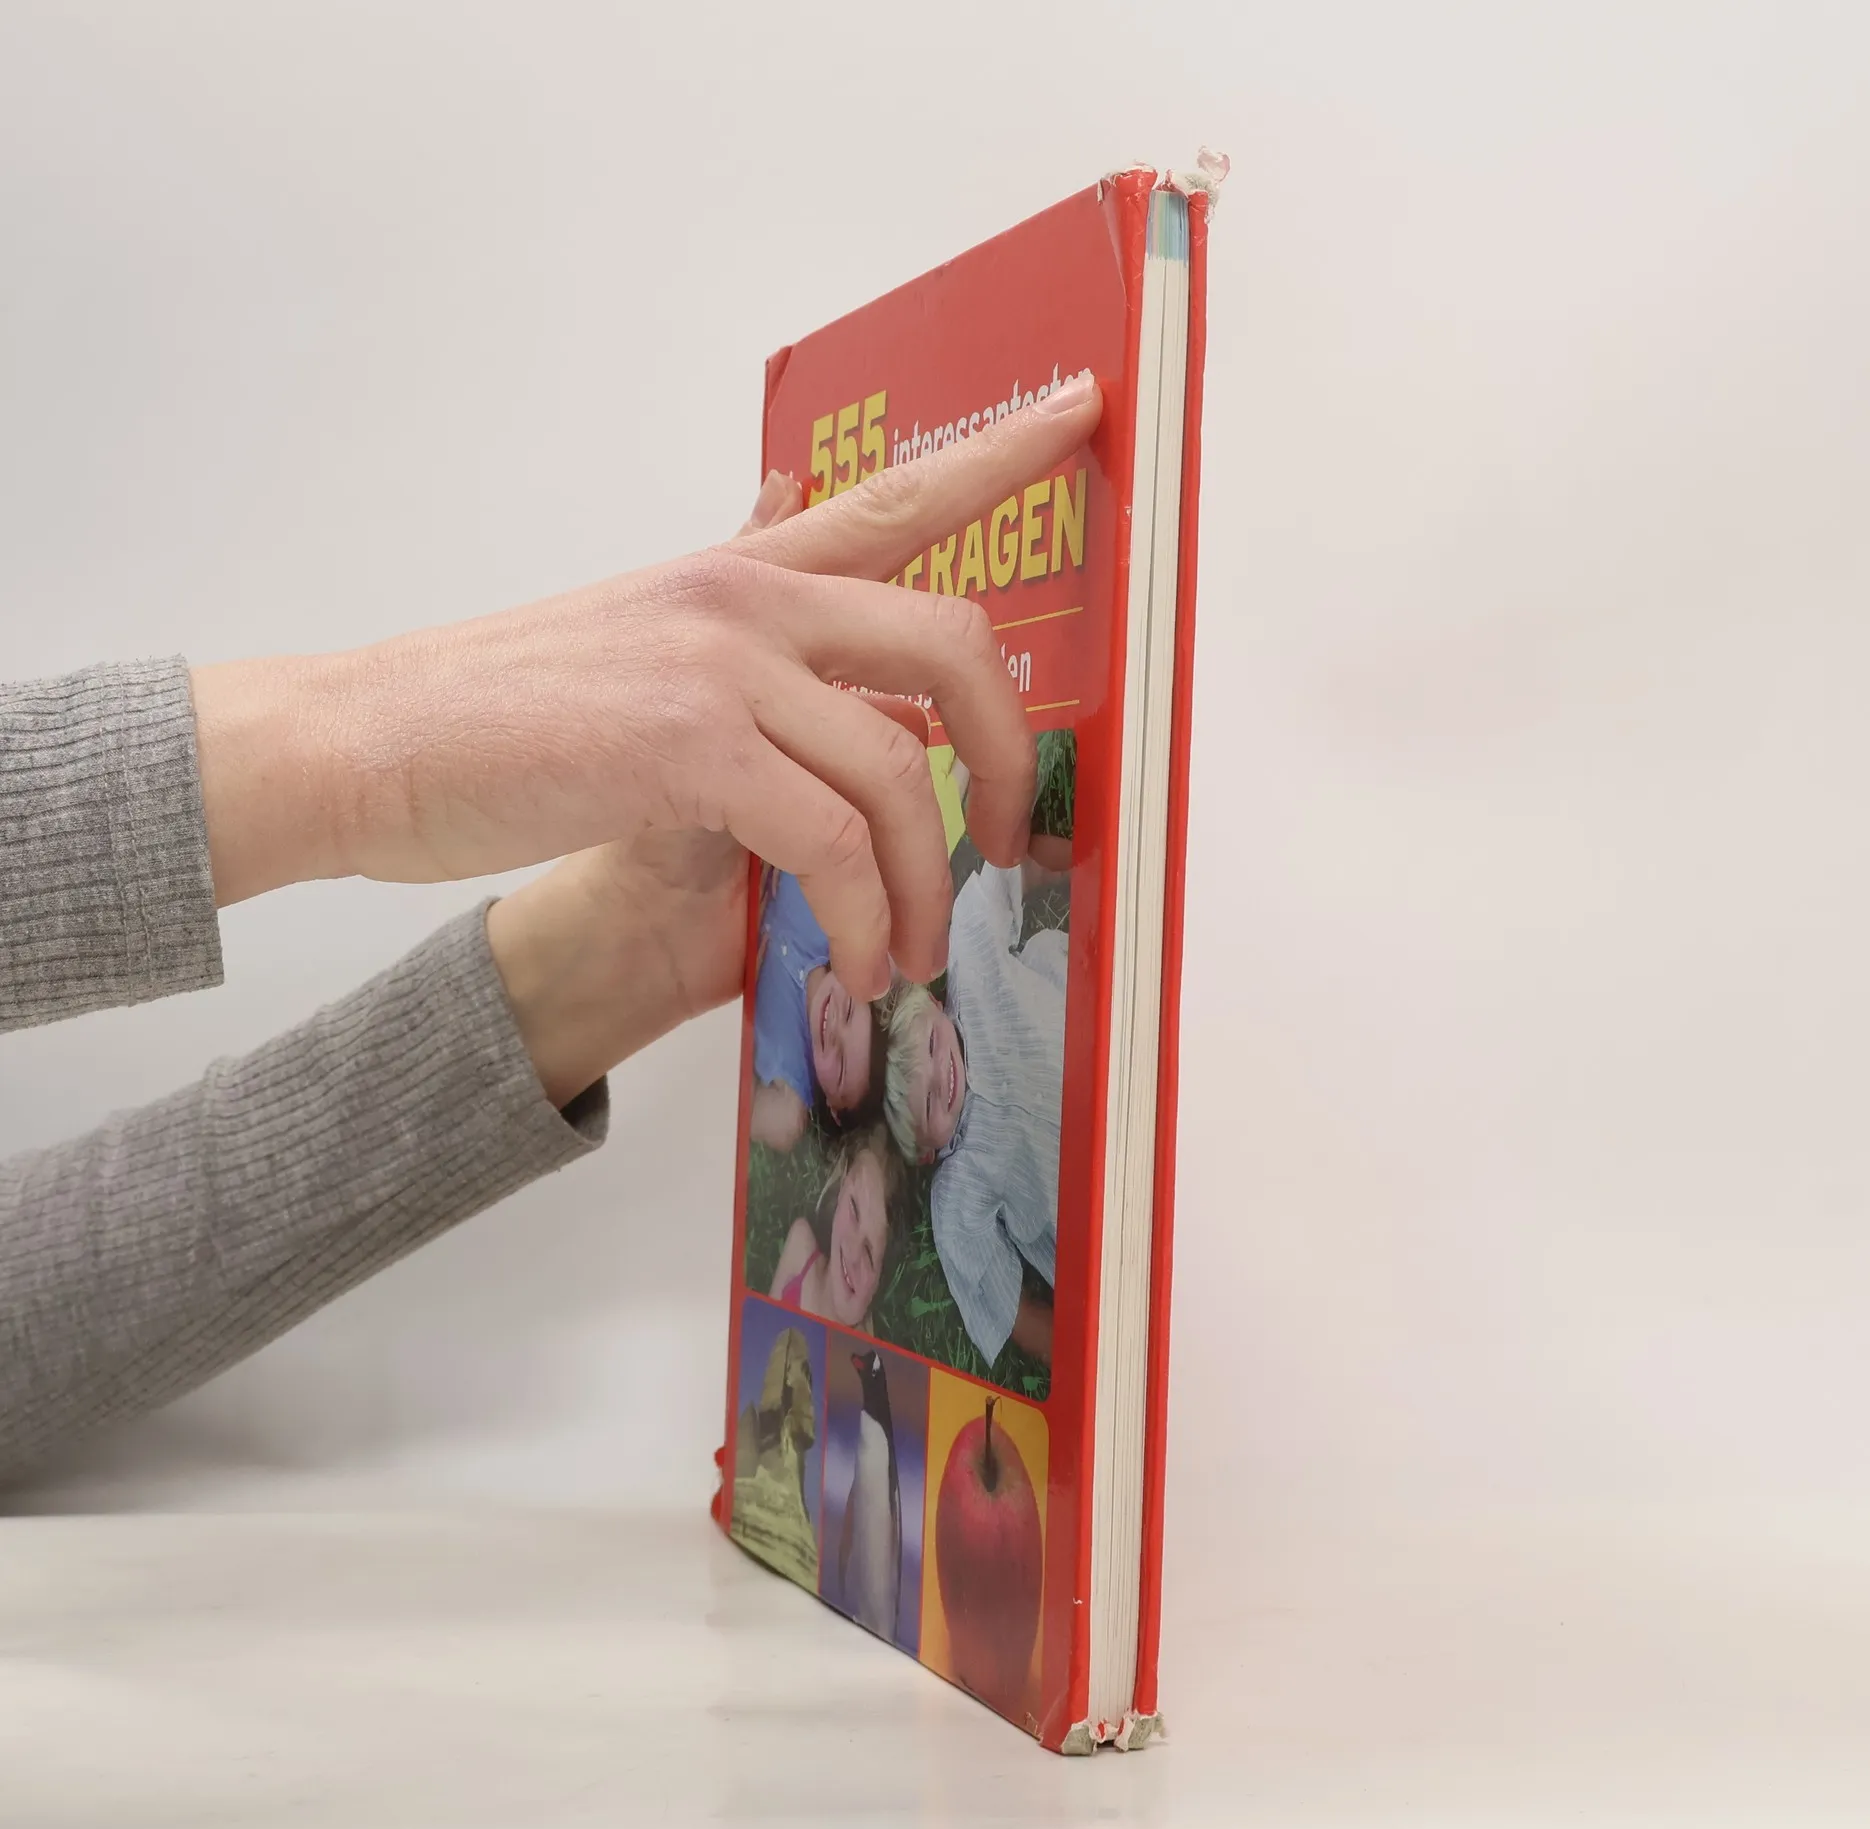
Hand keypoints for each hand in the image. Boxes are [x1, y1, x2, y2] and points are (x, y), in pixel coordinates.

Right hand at [192, 375, 1102, 999]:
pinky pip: (832, 842)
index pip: (895, 494)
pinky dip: (858, 917)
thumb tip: (823, 615)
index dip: (1005, 450)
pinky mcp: (689, 747)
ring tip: (902, 953)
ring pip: (900, 773)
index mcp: (741, 573)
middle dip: (1007, 759)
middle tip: (1009, 849)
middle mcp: (746, 598)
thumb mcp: (637, 648)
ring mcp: (720, 664)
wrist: (367, 746)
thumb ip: (741, 639)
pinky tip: (848, 962)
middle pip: (952, 643)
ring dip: (921, 887)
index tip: (1084, 406)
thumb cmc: (498, 717)